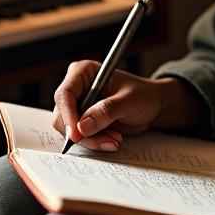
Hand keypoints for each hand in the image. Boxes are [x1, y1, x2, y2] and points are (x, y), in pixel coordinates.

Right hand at [50, 63, 165, 150]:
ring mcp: (78, 106)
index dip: (67, 115)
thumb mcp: (129, 100)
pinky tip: (112, 139)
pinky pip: (80, 137)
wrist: (151, 106)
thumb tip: (83, 126)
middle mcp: (77, 88)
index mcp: (84, 72)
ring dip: (92, 139)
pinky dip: (95, 142)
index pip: (65, 94)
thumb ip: (107, 111)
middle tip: (108, 140)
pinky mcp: (82, 121)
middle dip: (83, 133)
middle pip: (63, 116)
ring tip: (115, 138)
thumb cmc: (143, 95)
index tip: (76, 135)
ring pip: (70, 130)